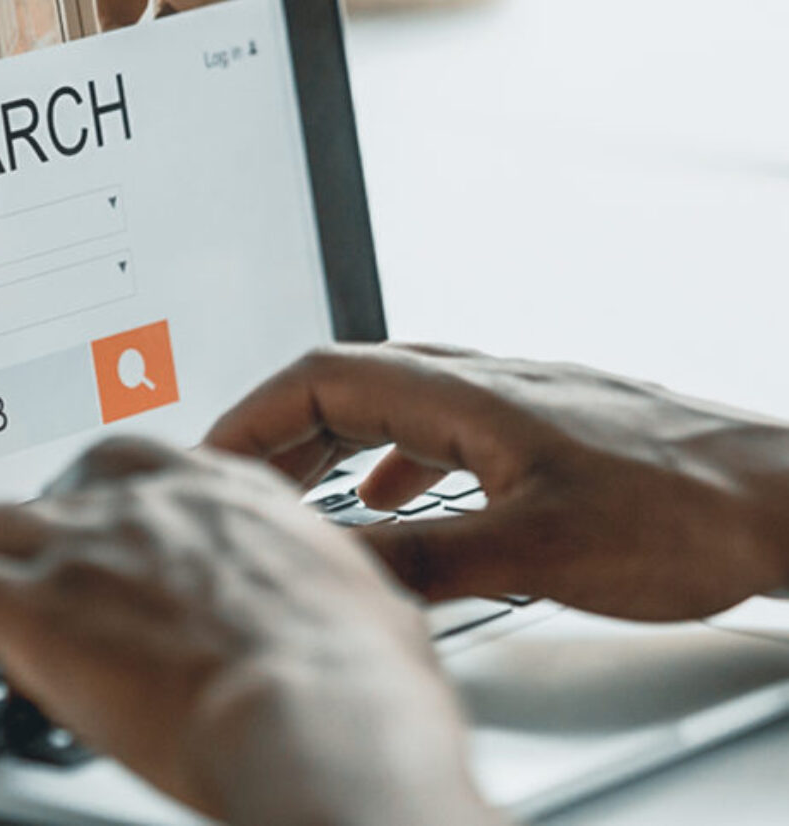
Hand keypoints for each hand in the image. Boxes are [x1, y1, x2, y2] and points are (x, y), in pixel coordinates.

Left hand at [0, 437, 497, 825]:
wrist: (324, 716)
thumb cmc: (360, 677)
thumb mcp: (349, 596)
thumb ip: (304, 581)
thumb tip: (309, 603)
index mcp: (221, 492)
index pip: (134, 459)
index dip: (102, 496)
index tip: (95, 533)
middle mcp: (148, 502)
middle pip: (54, 485)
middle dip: (41, 530)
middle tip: (37, 579)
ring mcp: (88, 548)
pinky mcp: (38, 610)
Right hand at [205, 344, 788, 620]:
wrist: (776, 495)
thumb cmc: (682, 508)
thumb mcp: (536, 551)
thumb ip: (427, 559)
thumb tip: (337, 569)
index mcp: (464, 394)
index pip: (323, 377)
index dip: (256, 415)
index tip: (214, 455)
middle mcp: (479, 383)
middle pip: (346, 381)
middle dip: (280, 429)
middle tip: (237, 480)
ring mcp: (509, 402)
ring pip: (389, 401)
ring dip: (330, 440)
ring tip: (296, 488)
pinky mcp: (535, 430)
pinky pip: (435, 427)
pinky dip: (391, 456)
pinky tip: (396, 494)